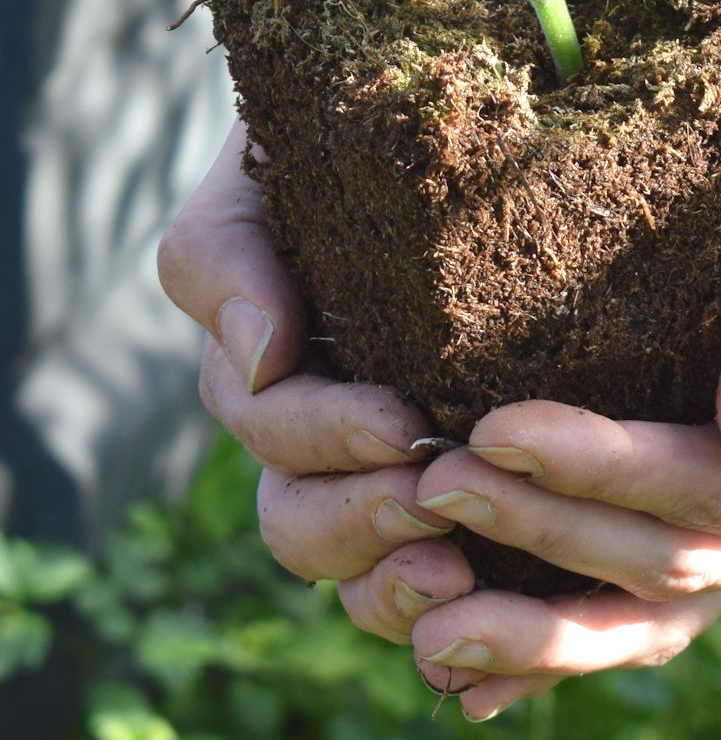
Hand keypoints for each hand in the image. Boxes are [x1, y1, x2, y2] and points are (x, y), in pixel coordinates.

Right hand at [158, 125, 478, 675]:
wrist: (432, 136)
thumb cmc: (338, 148)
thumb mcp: (259, 179)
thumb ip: (226, 256)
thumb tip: (260, 354)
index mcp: (267, 363)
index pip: (268, 424)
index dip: (325, 437)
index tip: (402, 422)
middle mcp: (311, 429)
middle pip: (298, 518)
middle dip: (358, 517)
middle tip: (434, 499)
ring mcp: (374, 467)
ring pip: (351, 564)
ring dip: (390, 574)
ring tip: (455, 564)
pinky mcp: (448, 492)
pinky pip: (413, 575)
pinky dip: (429, 603)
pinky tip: (475, 593)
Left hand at [399, 29, 720, 718]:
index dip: (615, 472)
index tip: (499, 431)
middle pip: (684, 558)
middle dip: (553, 534)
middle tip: (431, 488)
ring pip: (665, 605)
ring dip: (548, 623)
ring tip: (429, 623)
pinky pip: (656, 588)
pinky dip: (571, 626)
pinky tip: (477, 665)